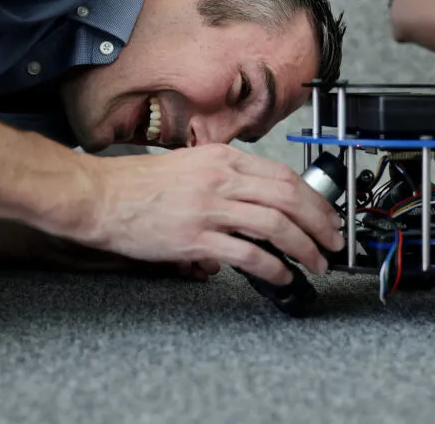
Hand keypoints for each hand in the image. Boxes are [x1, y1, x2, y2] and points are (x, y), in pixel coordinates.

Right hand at [51, 144, 345, 286]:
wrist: (101, 196)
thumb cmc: (139, 184)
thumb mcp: (191, 166)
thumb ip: (226, 178)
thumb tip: (259, 200)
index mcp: (223, 159)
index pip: (283, 176)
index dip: (313, 199)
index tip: (326, 216)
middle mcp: (221, 179)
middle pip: (288, 198)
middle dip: (320, 223)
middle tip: (333, 242)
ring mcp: (209, 208)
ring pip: (276, 225)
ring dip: (304, 247)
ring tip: (315, 263)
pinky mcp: (195, 237)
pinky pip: (247, 253)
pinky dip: (272, 267)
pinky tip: (282, 275)